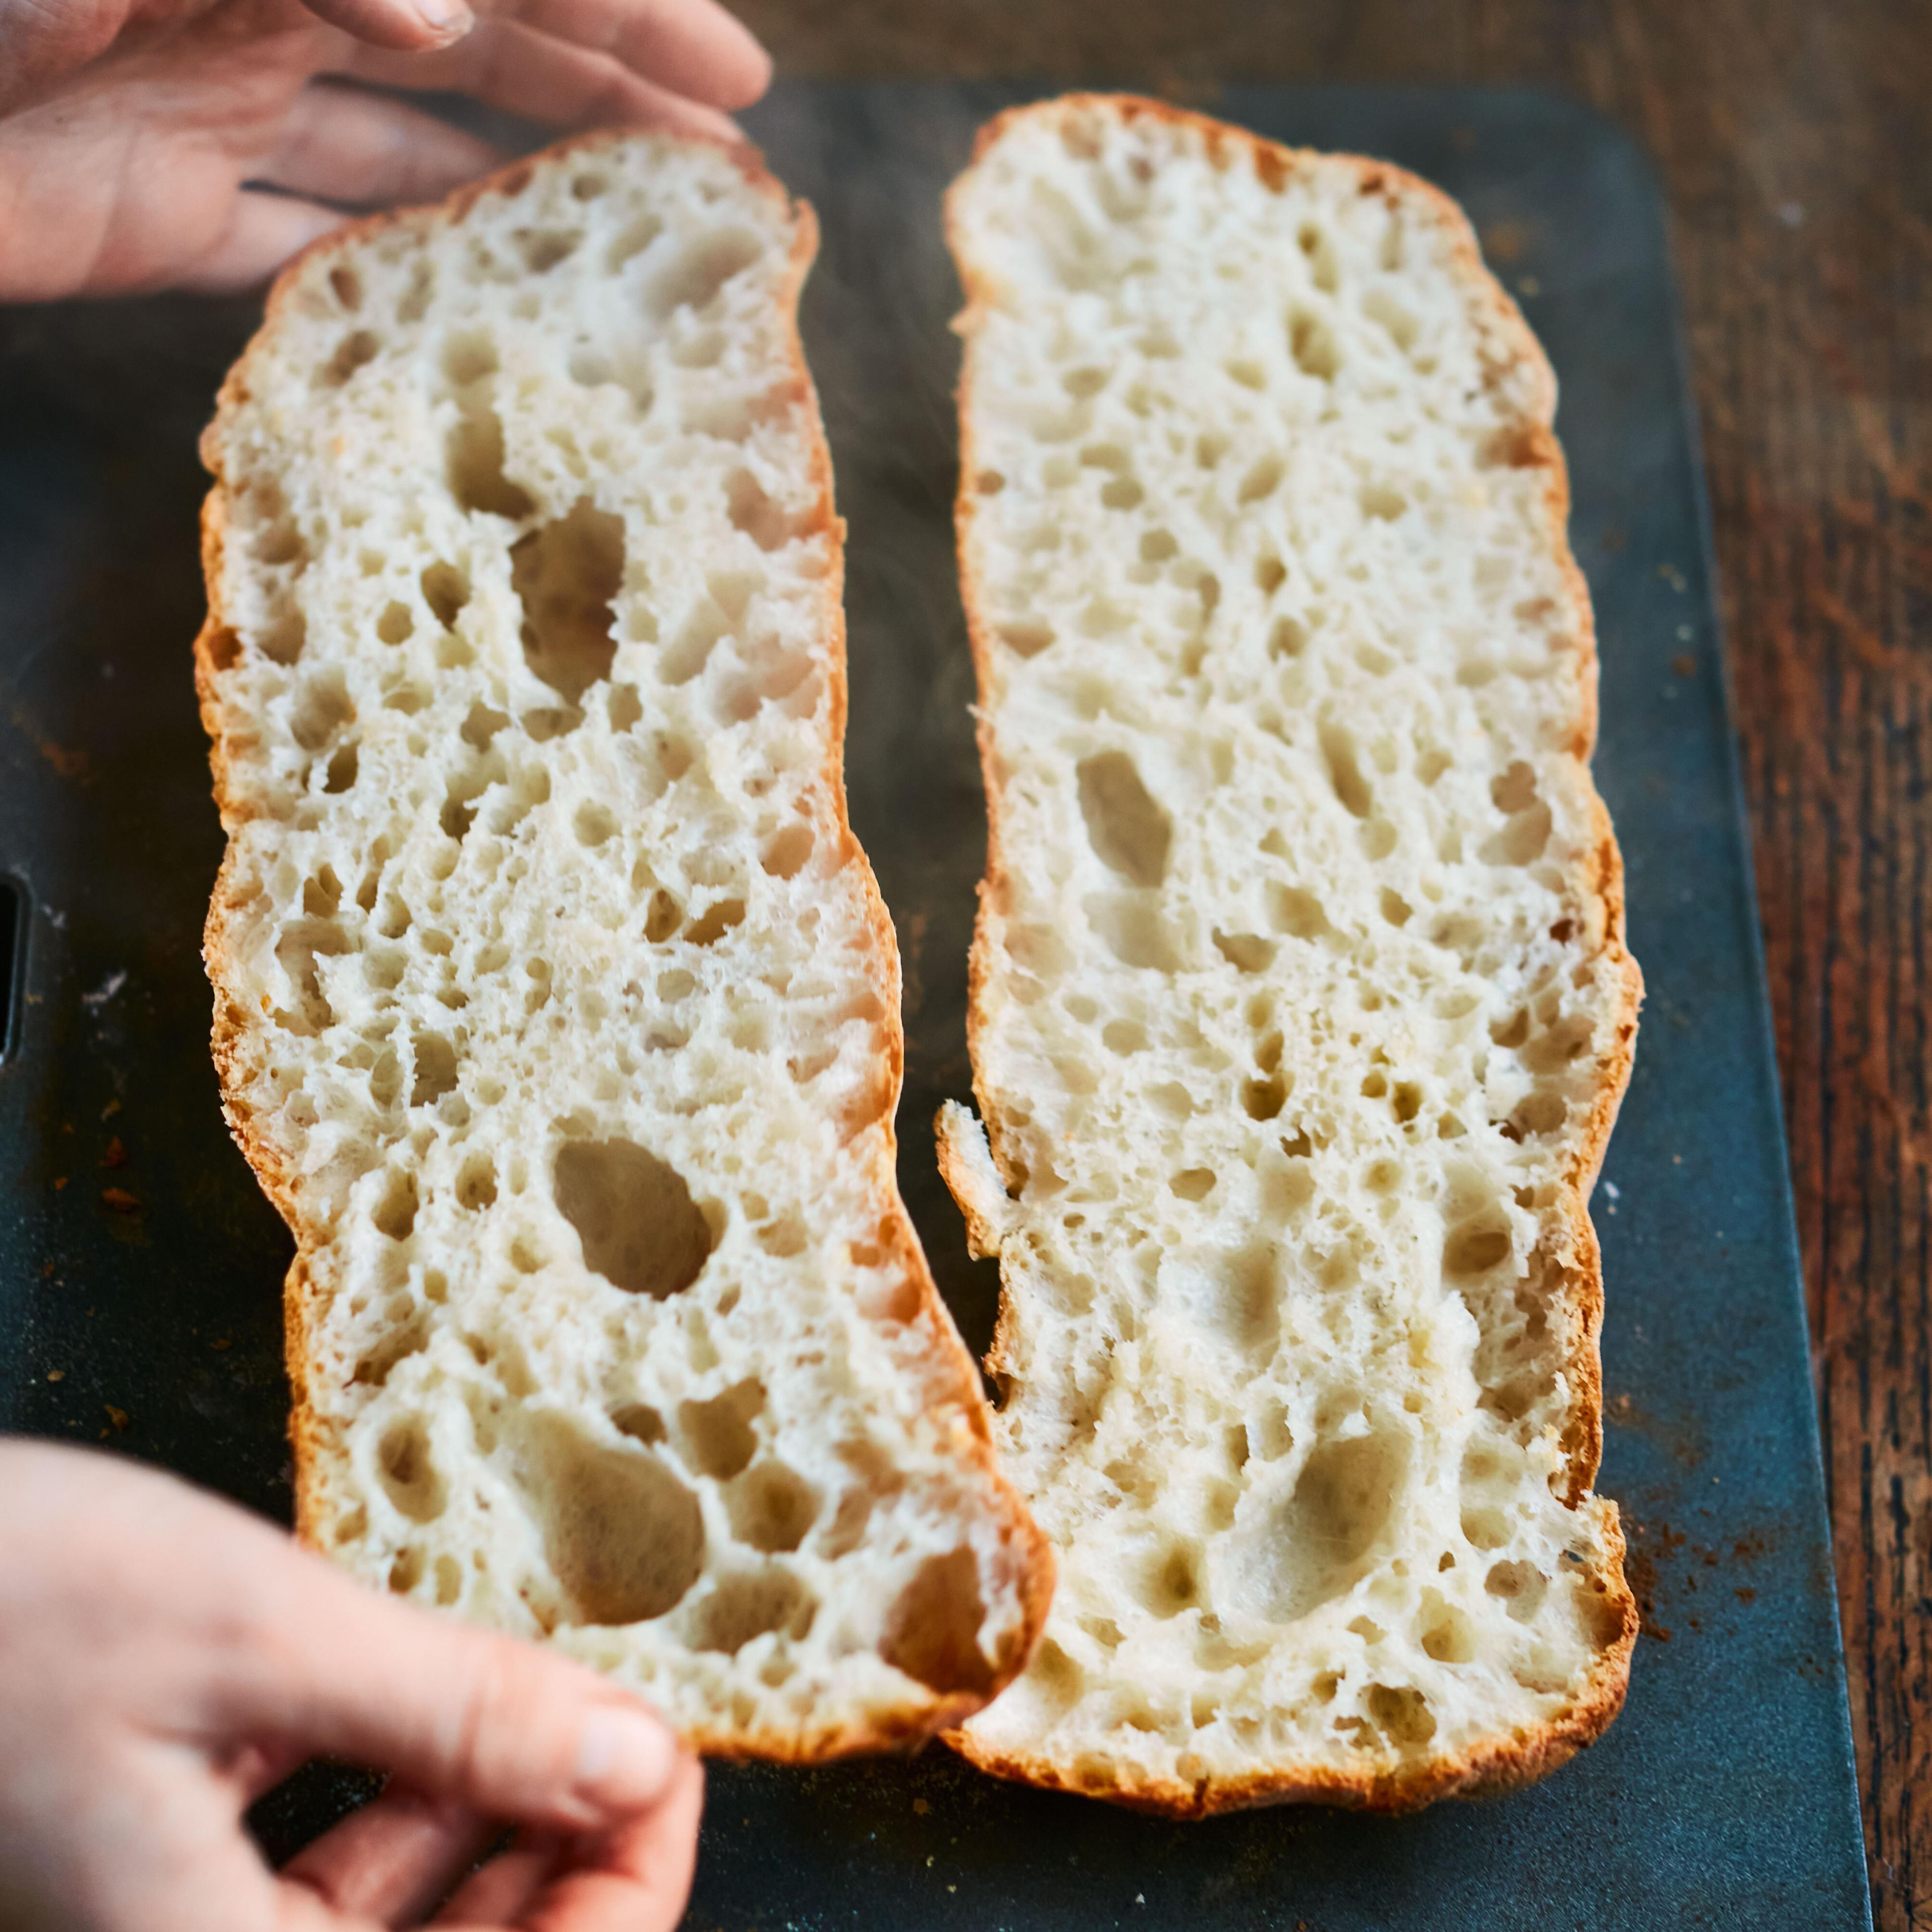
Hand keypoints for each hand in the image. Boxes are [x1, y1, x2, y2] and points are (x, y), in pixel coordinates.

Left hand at [0, 0, 768, 298]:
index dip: (620, 14)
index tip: (734, 78)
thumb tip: (441, 10)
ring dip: (518, 193)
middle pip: (475, 55)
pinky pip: (298, 248)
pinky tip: (464, 297)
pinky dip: (381, 268)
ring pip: (406, 155)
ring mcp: (206, 111)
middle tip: (723, 171)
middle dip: (604, 103)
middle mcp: (254, 6)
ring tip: (631, 243)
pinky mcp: (149, 216)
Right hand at [0, 1440, 705, 1930]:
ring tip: (549, 1713)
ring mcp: (165, 1926)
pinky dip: (393, 1799)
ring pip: (388, 1920)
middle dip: (566, 1859)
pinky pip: (312, 1874)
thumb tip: (634, 1760)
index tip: (670, 1762)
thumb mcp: (256, 1643)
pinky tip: (424, 1715)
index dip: (622, 1891)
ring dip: (486, 1825)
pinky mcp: (149, 1865)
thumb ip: (455, 1715)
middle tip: (633, 1733)